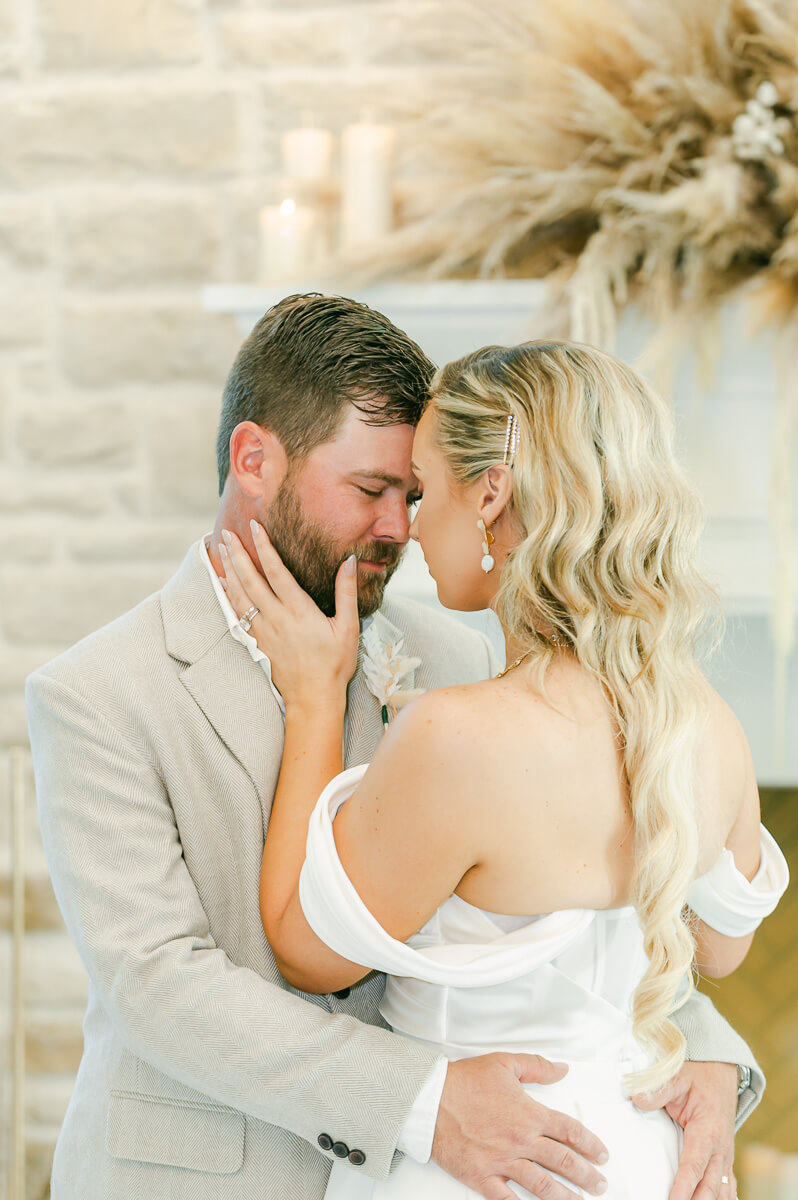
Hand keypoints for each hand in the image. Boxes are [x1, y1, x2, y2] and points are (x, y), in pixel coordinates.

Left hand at [218, 522, 359, 708]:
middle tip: (227, 533)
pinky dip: (228, 595)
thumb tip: (349, 562)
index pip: (276, 571)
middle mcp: (276, 618)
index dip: (264, 547)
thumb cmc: (334, 664)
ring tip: (222, 550)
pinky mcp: (257, 642)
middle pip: (250, 580)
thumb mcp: (348, 627)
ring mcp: (263, 630)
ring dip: (229, 570)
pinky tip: (222, 584)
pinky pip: (237, 613)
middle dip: (238, 554)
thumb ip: (346, 592)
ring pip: (239, 595)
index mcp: (299, 611)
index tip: (254, 527)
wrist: (313, 699)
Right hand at [432, 1053, 608, 1199]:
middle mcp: (521, 1140)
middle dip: (587, 1176)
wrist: (429, 1098)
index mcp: (529, 1113)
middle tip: (600, 1185)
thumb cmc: (464, 1081)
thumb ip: (537, 1066)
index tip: (602, 1154)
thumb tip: (563, 1069)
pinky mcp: (482, 1177)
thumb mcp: (504, 1063)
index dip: (591, 1144)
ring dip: (566, 1197)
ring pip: (543, 1186)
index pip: (570, 1131)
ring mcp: (502, 1161)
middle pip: (563, 1161)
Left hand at [632, 1061, 737, 1199]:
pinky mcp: (725, 1156)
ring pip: (721, 1190)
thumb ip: (658, 1090)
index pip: (693, 1166)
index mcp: (707, 1131)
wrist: (720, 1068)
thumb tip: (638, 1099)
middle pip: (709, 1186)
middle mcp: (720, 1147)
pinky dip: (724, 1198)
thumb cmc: (698, 1074)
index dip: (683, 1188)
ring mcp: (725, 1154)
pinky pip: (728, 1185)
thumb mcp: (677, 1076)